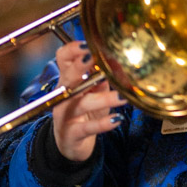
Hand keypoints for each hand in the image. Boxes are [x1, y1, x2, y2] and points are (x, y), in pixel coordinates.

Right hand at [52, 41, 126, 161]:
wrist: (70, 143)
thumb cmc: (85, 111)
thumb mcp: (94, 90)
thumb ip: (103, 75)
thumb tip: (119, 59)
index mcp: (67, 79)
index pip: (63, 57)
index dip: (73, 49)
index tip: (90, 43)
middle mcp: (63, 94)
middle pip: (68, 76)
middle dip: (81, 65)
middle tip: (97, 58)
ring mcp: (65, 114)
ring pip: (82, 103)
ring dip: (104, 98)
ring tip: (123, 96)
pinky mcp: (71, 134)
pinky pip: (88, 128)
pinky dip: (103, 124)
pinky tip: (118, 119)